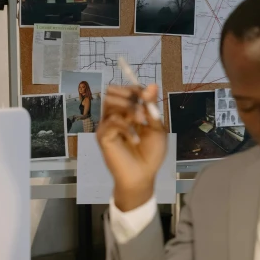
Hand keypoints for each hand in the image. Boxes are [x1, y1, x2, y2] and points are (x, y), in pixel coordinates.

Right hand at [96, 84, 166, 211]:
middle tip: (143, 108)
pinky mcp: (103, 135)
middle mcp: (116, 115)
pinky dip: (126, 128)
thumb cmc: (151, 154)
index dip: (136, 89)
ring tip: (141, 120)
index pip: (127, 90)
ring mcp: (108, 124)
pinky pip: (111, 121)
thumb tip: (152, 85)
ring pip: (109, 102)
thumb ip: (152, 108)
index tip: (148, 96)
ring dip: (129, 107)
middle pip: (113, 92)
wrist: (143, 175)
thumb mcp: (156, 128)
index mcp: (130, 112)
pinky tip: (135, 140)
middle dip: (130, 95)